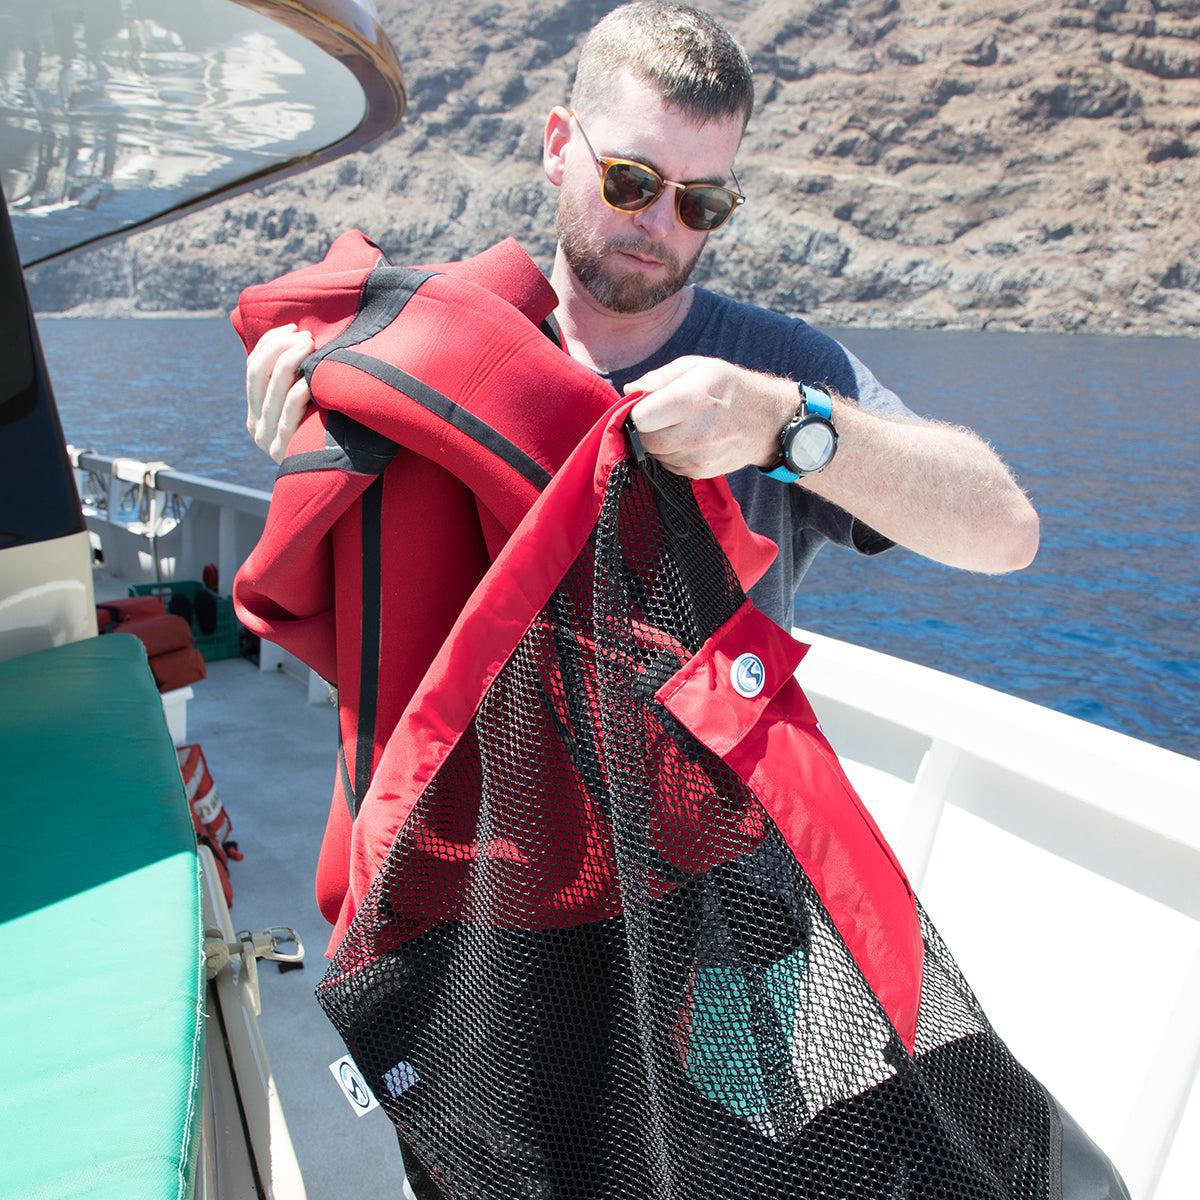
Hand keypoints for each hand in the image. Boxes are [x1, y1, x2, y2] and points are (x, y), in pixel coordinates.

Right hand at [245, 324, 314, 462]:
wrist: (334, 481)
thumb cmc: (326, 437)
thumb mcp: (303, 412)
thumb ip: (293, 387)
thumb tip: (300, 340)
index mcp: (254, 414)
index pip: (253, 368)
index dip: (271, 343)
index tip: (293, 327)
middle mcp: (256, 426)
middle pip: (258, 373)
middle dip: (280, 347)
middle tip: (306, 336)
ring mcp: (268, 440)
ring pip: (273, 389)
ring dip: (292, 360)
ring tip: (312, 346)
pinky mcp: (285, 450)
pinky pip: (289, 413)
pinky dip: (300, 391)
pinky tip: (312, 378)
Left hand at [623, 357, 795, 478]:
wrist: (767, 421)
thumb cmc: (730, 388)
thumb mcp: (698, 367)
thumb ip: (659, 378)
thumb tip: (629, 391)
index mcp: (692, 400)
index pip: (641, 418)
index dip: (638, 410)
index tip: (648, 404)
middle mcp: (696, 433)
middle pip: (645, 440)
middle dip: (646, 428)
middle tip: (662, 415)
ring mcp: (698, 457)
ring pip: (655, 454)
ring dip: (658, 441)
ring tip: (679, 425)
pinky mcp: (700, 472)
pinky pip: (668, 465)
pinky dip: (671, 453)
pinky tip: (688, 439)